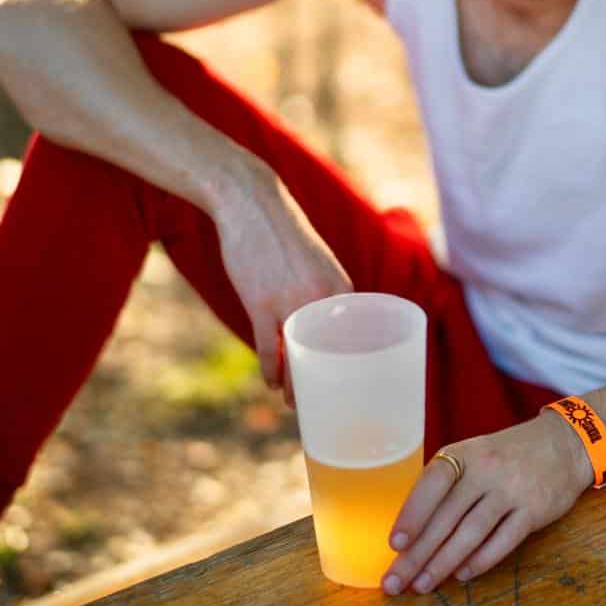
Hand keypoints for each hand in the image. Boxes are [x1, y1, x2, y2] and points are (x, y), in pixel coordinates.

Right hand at [214, 161, 349, 396]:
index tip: (347, 383)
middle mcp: (321, 297)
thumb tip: (324, 325)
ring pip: (297, 357)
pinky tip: (271, 382)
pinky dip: (271, 369)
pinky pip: (267, 347)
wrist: (252, 203)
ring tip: (295, 402)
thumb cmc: (284, 233)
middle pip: (327, 354)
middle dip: (324, 382)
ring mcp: (290, 301)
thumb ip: (324, 291)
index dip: (350, 366)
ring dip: (295, 385)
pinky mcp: (260, 302)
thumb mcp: (317, 262)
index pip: (353, 339)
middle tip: (323, 401)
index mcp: (341, 287)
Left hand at [381, 411, 590, 593]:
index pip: (432, 483)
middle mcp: (486, 470)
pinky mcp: (534, 510)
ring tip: (423, 585)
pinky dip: (481, 560)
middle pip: (446, 516)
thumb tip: (411, 529)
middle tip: (395, 582)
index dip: (412, 513)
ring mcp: (511, 490)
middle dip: (418, 554)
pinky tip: (462, 575)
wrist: (564, 444)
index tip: (394, 543)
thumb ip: (446, 484)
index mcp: (463, 454)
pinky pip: (504, 540)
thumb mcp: (473, 455)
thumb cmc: (506, 456)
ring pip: (472, 532)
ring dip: (444, 563)